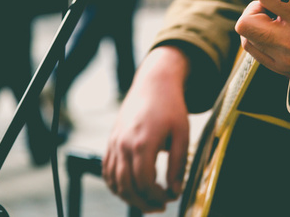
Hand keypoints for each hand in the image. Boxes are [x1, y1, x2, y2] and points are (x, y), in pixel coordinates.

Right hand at [103, 46, 190, 211]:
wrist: (153, 84)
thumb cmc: (171, 107)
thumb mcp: (182, 134)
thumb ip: (178, 164)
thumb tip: (176, 190)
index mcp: (142, 143)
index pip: (144, 182)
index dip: (157, 196)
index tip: (171, 198)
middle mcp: (123, 145)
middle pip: (127, 187)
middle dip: (144, 202)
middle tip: (161, 206)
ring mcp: (114, 144)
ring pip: (114, 182)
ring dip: (130, 197)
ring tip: (149, 201)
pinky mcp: (111, 142)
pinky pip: (107, 171)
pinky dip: (116, 185)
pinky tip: (132, 190)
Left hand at [235, 0, 289, 83]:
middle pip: (247, 19)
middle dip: (257, 8)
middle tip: (273, 8)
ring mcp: (285, 57)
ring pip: (246, 35)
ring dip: (256, 24)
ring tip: (274, 22)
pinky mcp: (280, 69)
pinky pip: (252, 50)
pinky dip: (258, 39)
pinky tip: (275, 34)